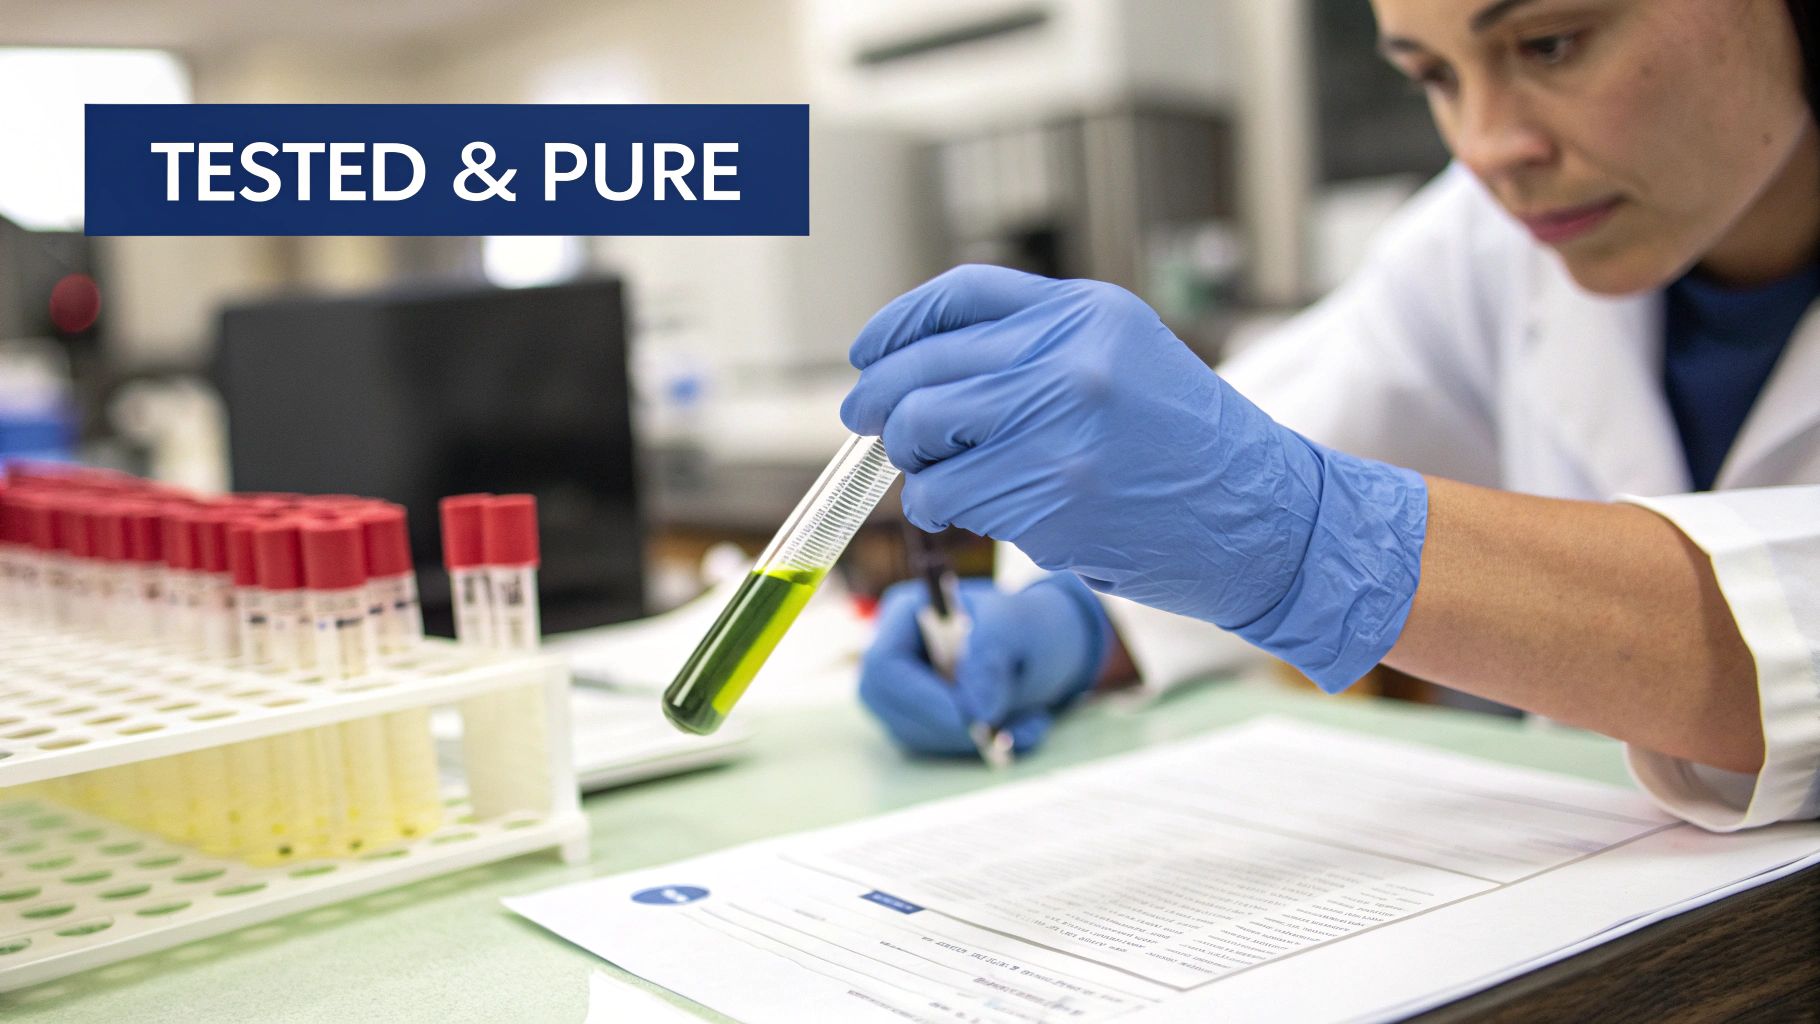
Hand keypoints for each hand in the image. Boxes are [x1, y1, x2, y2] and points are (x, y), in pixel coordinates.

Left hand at [841, 265, 1427, 691]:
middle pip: (924, 366)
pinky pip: (946, 495)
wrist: (1267, 519)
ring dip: (909, 460)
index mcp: (1088, 314)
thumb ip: (1038, 349)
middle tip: (866, 422)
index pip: (961, 296)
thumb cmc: (1192, 449)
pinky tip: (959, 510)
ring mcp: (1058, 428)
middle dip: (879, 400)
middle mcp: (1070, 359)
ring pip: (920, 432)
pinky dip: (936, 506)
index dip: (899, 324)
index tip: (869, 353)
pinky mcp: (1049, 497)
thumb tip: (922, 370)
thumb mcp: (1125, 360)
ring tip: (932, 475)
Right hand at [859, 575, 1107, 756]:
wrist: (1039, 649)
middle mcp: (894, 656)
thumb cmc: (1021, 625)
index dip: (918, 696)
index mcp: (905, 616)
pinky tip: (1021, 729)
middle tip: (995, 731)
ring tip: (1029, 720)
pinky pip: (939, 750)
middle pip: (887, 705)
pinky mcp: (921, 724)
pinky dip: (983, 749)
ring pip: (914, 734)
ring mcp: (902, 693)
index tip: (967, 717)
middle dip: (945, 725)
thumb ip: (990, 657)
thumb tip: (974, 710)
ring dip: (972, 739)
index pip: (884, 664)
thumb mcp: (1014, 626)